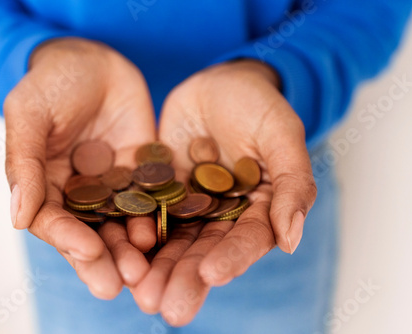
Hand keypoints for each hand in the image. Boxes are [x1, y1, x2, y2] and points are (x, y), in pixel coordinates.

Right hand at [4, 38, 155, 298]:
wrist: (96, 59)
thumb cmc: (54, 82)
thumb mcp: (30, 114)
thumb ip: (24, 163)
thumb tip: (17, 218)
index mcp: (45, 183)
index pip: (52, 221)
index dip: (67, 238)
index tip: (87, 251)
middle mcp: (79, 192)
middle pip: (87, 233)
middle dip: (99, 260)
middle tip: (114, 285)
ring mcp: (112, 186)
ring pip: (120, 225)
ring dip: (129, 250)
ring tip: (142, 271)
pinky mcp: (141, 174)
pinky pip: (149, 202)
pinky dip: (155, 220)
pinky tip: (162, 235)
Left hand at [131, 60, 316, 324]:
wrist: (217, 83)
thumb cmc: (257, 104)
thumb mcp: (281, 134)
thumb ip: (293, 183)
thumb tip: (291, 240)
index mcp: (256, 207)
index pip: (246, 239)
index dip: (231, 258)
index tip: (212, 274)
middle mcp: (221, 214)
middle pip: (205, 251)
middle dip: (187, 279)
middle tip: (169, 308)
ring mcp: (188, 204)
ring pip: (172, 241)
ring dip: (157, 270)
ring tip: (141, 296)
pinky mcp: (159, 191)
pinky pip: (144, 215)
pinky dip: (132, 237)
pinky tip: (119, 256)